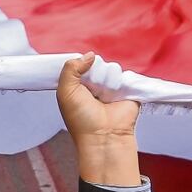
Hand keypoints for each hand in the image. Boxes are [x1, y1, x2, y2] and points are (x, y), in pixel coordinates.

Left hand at [57, 54, 141, 186]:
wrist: (104, 136)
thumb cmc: (81, 119)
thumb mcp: (65, 91)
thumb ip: (70, 68)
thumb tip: (89, 55)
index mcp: (77, 87)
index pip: (78, 65)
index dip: (78, 64)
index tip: (78, 68)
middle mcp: (93, 86)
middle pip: (95, 64)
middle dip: (93, 71)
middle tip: (91, 89)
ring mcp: (110, 88)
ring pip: (110, 68)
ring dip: (107, 78)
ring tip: (104, 94)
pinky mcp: (126, 90)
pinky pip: (125, 75)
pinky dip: (121, 80)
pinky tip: (115, 90)